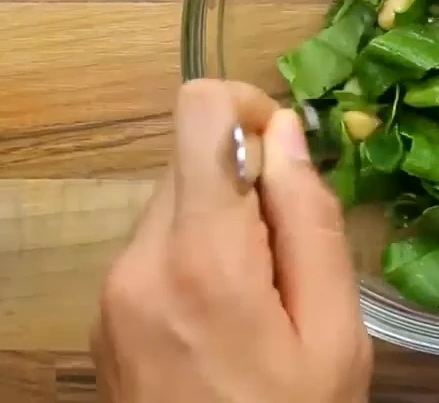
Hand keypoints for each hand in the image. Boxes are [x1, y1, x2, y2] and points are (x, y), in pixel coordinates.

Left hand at [91, 80, 370, 402]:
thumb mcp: (334, 333)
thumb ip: (311, 223)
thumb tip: (289, 132)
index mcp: (199, 257)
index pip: (197, 111)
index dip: (249, 106)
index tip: (288, 155)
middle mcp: (137, 260)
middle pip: (190, 160)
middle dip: (248, 187)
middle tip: (291, 258)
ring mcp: (112, 291)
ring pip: (175, 204)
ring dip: (224, 227)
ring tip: (263, 303)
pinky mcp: (104, 315)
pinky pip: (156, 249)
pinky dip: (197, 259)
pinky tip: (228, 323)